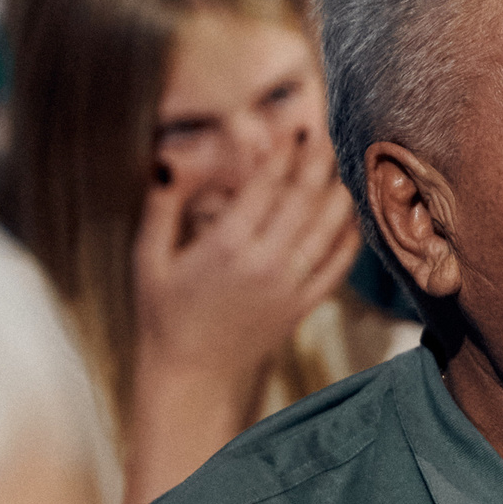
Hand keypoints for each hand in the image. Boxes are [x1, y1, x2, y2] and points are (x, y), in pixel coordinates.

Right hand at [131, 125, 359, 391]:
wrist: (192, 378)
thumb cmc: (164, 315)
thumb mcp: (149, 258)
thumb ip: (162, 206)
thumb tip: (167, 159)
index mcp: (226, 246)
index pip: (266, 185)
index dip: (282, 151)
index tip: (292, 126)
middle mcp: (266, 263)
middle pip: (303, 198)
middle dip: (317, 160)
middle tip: (326, 133)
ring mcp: (290, 286)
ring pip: (328, 227)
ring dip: (339, 191)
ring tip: (343, 163)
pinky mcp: (303, 306)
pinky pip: (338, 264)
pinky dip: (350, 235)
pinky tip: (354, 213)